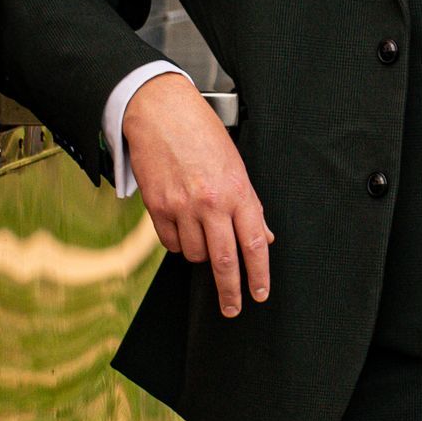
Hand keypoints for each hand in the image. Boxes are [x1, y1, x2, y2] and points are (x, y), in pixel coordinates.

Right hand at [123, 73, 272, 316]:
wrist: (161, 112)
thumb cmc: (202, 135)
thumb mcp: (237, 166)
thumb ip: (250, 205)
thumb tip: (264, 237)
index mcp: (238, 191)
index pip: (255, 243)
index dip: (259, 274)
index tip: (259, 293)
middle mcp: (211, 202)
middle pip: (224, 260)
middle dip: (230, 290)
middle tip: (233, 308)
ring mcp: (182, 206)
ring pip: (195, 254)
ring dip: (201, 255)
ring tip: (203, 234)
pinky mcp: (157, 207)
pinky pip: (170, 243)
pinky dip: (178, 244)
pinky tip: (182, 229)